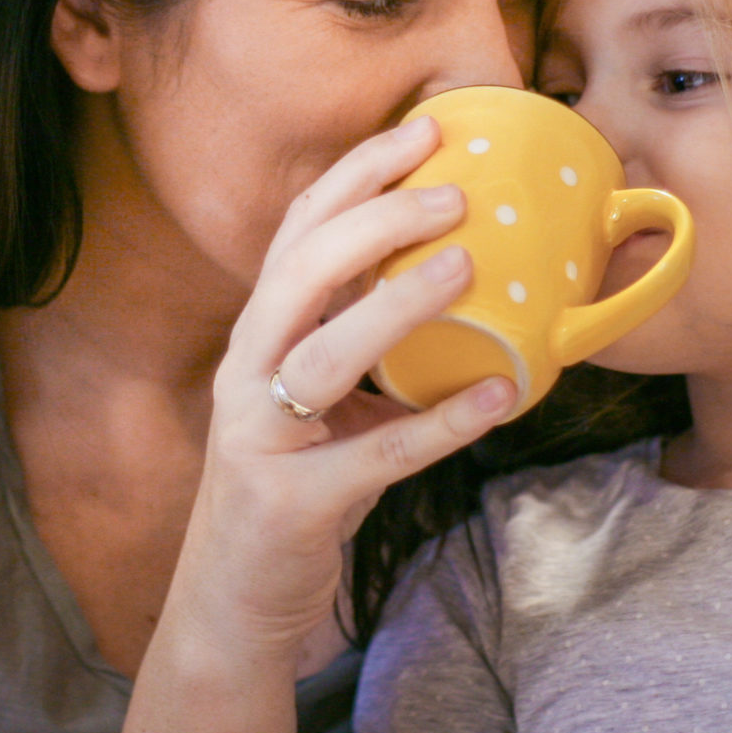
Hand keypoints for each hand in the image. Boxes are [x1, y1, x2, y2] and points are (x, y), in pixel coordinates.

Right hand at [169, 113, 517, 663]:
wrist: (233, 600)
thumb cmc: (294, 488)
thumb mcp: (322, 403)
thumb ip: (370, 349)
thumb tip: (469, 284)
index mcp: (259, 336)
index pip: (298, 232)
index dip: (356, 175)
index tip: (424, 131)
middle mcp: (248, 373)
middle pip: (299, 272)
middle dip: (375, 220)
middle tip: (454, 190)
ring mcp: (261, 438)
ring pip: (323, 355)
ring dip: (395, 305)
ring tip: (465, 266)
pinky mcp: (292, 504)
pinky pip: (374, 456)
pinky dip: (439, 425)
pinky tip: (498, 398)